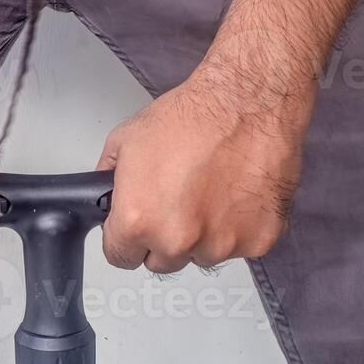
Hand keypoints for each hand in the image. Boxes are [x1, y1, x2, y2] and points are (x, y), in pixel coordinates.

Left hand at [97, 67, 308, 272]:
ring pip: (204, 256)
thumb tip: (105, 197)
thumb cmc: (193, 116)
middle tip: (178, 200)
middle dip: (166, 238)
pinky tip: (238, 192)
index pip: (121, 257)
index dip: (126, 240)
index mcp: (139, 220)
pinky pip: (241, 247)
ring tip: (212, 190)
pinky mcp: (259, 240)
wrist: (248, 101)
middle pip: (163, 261)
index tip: (136, 229)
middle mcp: (178, 241)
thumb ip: (108, 179)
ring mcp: (222, 245)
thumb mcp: (126, 139)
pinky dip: (240, 227)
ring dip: (205, 235)